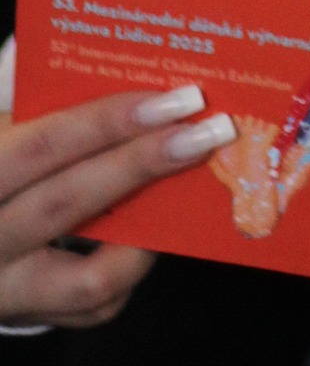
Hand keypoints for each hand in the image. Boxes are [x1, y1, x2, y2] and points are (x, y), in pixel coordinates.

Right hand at [0, 89, 235, 329]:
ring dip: (150, 227)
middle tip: (206, 132)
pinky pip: (99, 301)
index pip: (43, 146)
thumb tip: (145, 79)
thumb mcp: (13, 131)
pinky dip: (135, 264)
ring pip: (90, 274)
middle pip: (67, 202)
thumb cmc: (6, 162)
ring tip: (190, 182)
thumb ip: (58, 110)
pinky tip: (157, 228)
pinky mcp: (37, 313)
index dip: (107, 121)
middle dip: (143, 162)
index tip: (174, 100)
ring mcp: (11, 289)